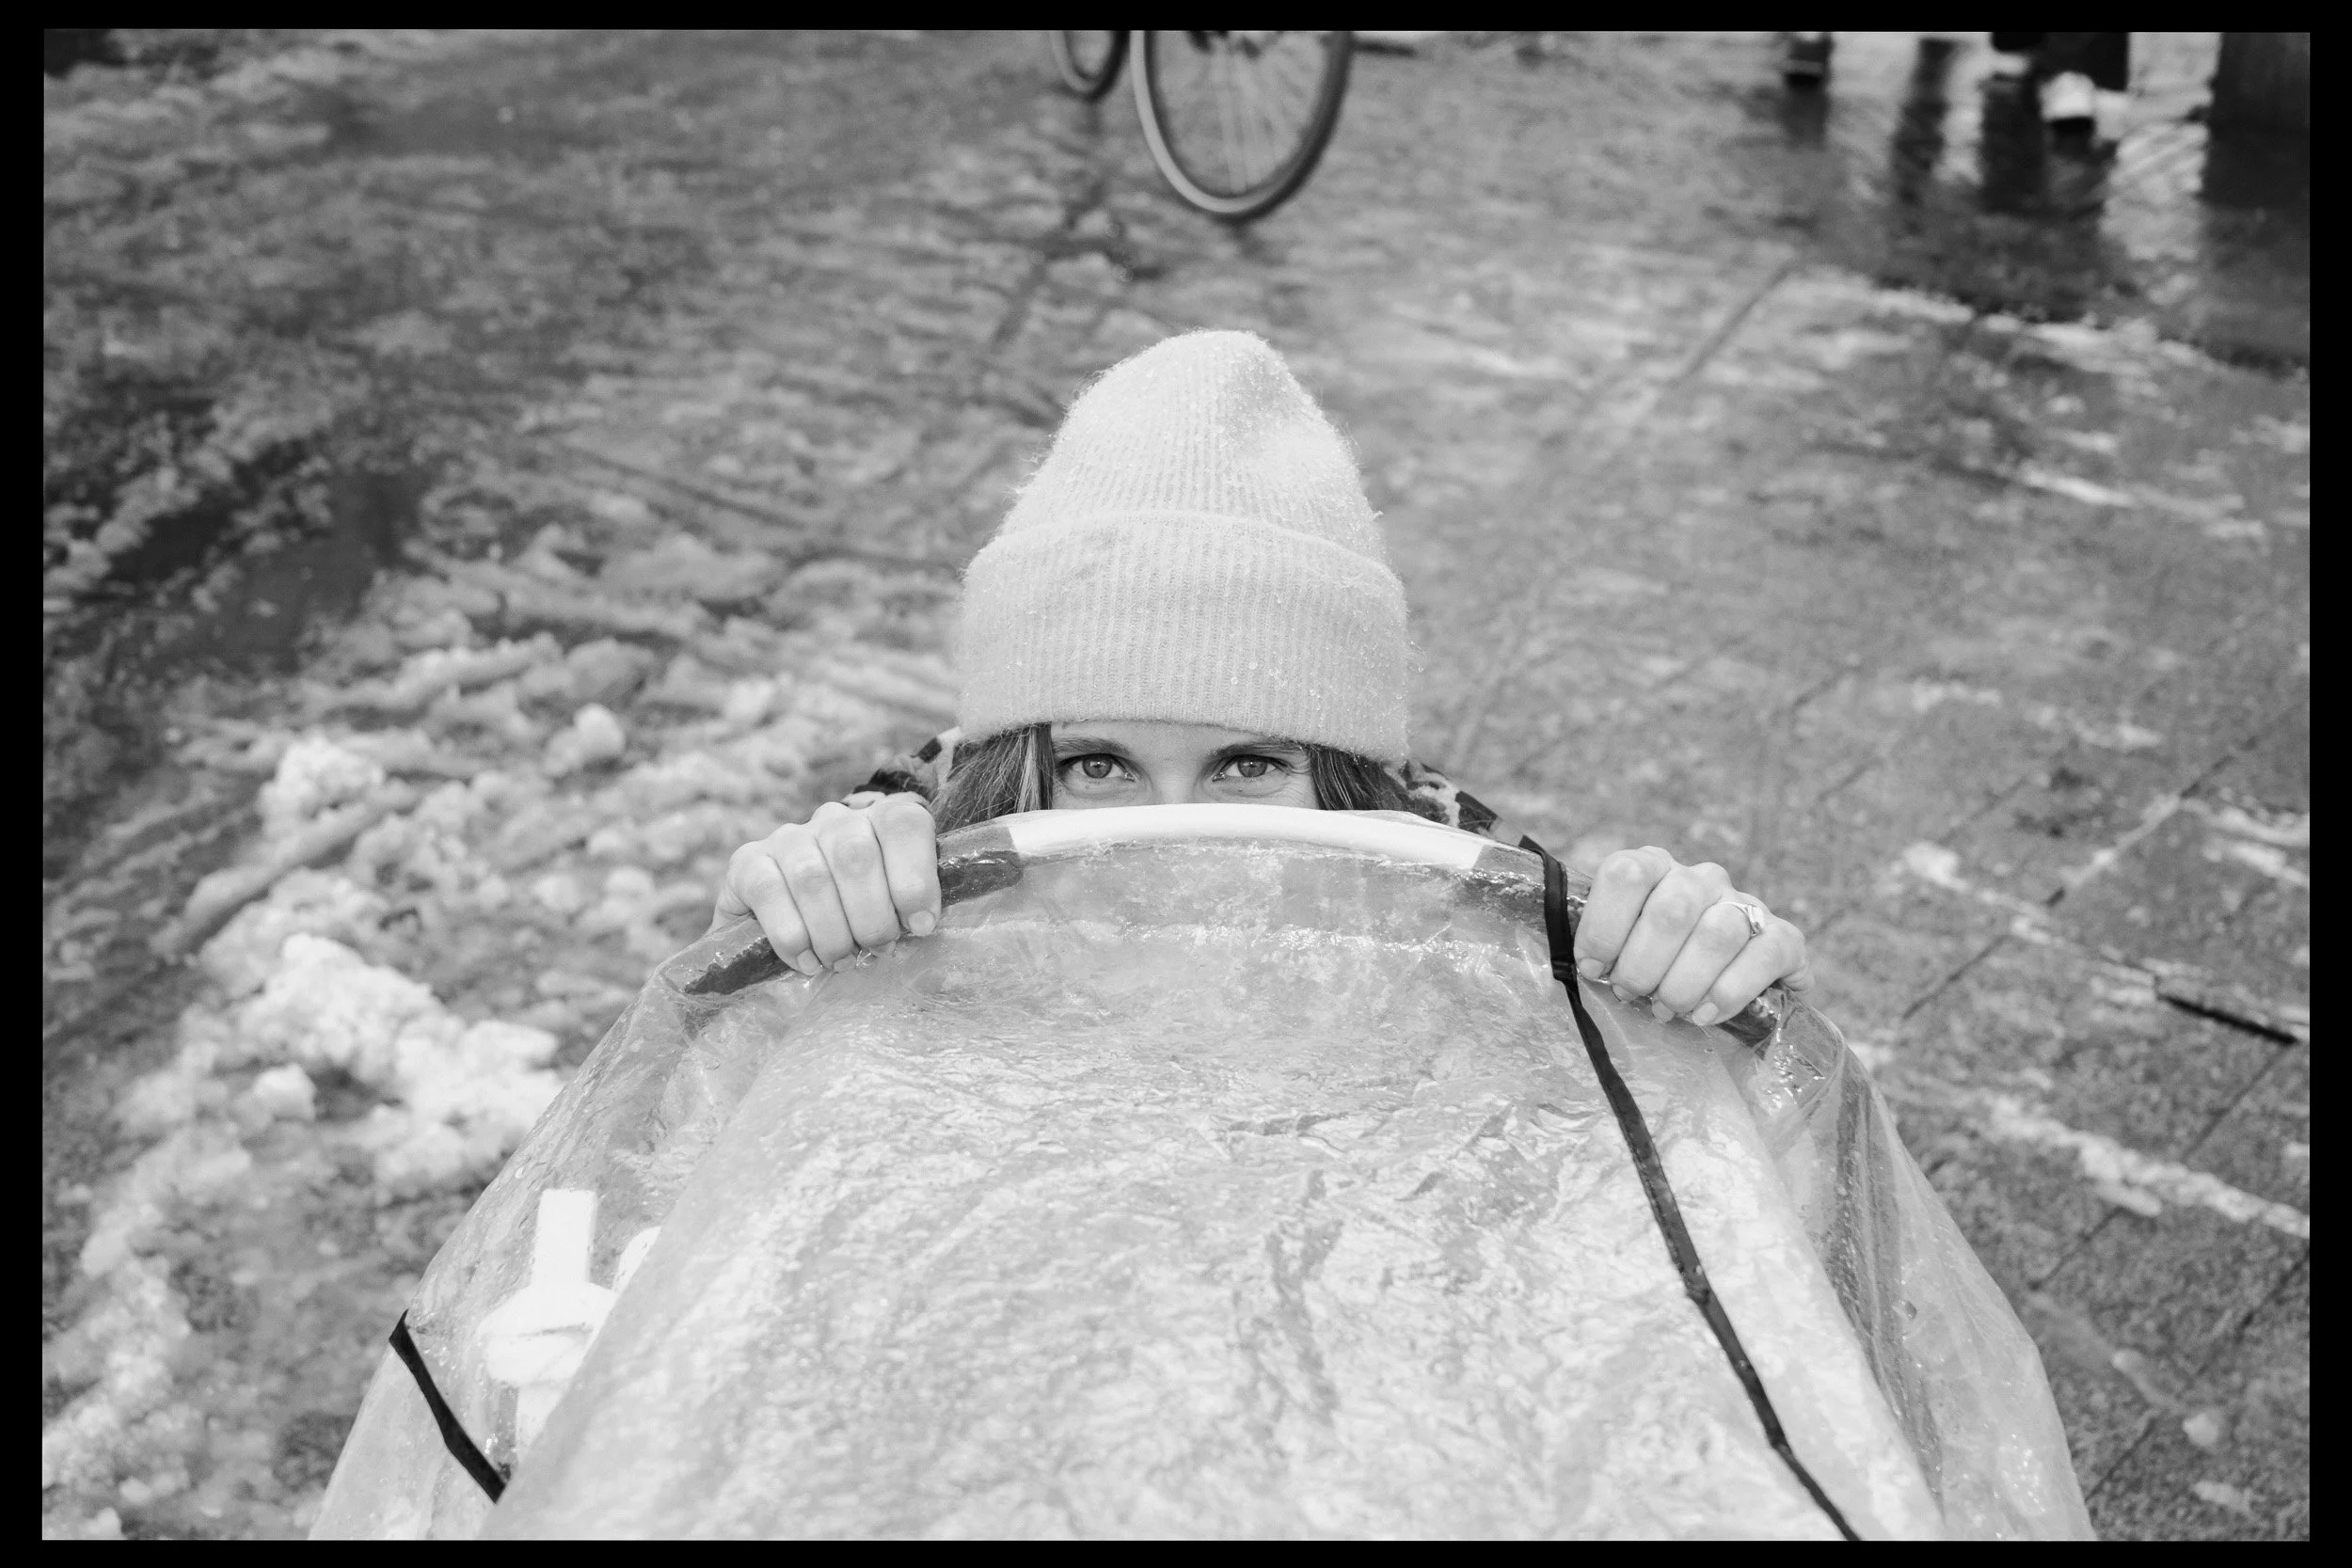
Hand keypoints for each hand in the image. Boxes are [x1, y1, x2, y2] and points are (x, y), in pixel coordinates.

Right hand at [713, 795, 940, 973]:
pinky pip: (769, 893)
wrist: (784, 923)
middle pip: (856, 855)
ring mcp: (787, 838)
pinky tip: (807, 962)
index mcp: (878, 821)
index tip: (921, 926)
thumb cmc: (855, 919)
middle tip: (878, 950)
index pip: (902, 824)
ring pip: (812, 877)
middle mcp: (833, 820)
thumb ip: (910, 906)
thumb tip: (923, 926)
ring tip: (842, 962)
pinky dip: (792, 937)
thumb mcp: (893, 907)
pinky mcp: (747, 862)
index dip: (915, 878)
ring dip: (833, 933)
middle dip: (873, 917)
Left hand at [1571, 847, 1811, 1027]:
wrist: (1729, 985)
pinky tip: (1704, 1015)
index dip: (1604, 926)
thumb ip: (1602, 947)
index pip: (1626, 874)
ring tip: (1668, 1010)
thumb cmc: (1659, 966)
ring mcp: (1745, 904)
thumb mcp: (1622, 946)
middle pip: (1672, 910)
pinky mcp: (1784, 937)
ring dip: (1684, 983)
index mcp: (1654, 868)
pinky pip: (1762, 957)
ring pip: (1717, 933)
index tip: (1593, 968)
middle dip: (1643, 965)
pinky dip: (1728, 993)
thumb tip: (1585, 969)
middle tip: (1631, 994)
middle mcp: (1702, 878)